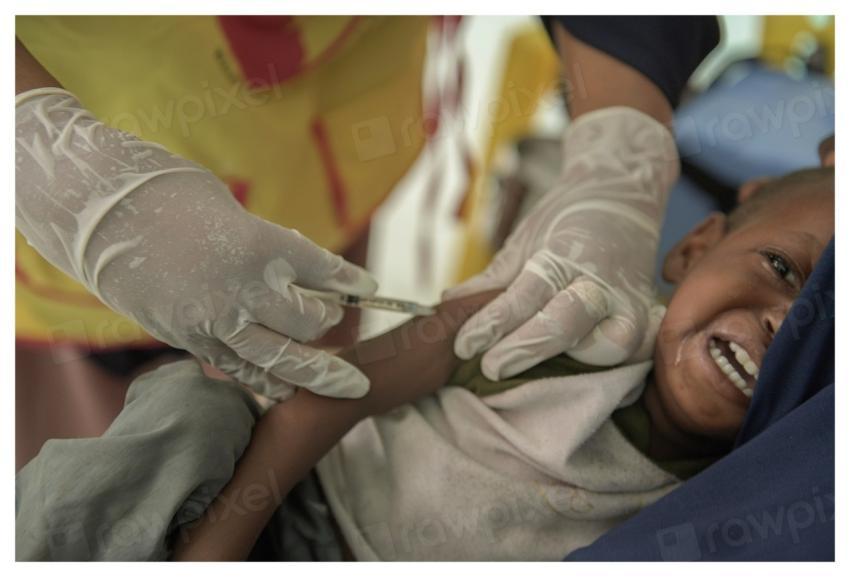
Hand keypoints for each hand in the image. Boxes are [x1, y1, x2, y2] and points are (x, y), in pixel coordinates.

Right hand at [16, 89, 376, 400]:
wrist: (94, 213)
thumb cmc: (165, 194)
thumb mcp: (229, 207)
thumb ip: (265, 242)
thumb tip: (294, 266)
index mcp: (260, 245)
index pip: (324, 271)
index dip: (350, 280)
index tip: (369, 287)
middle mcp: (243, 290)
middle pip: (310, 323)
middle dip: (329, 323)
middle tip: (335, 320)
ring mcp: (215, 321)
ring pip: (282, 360)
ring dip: (318, 371)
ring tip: (348, 384)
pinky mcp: (189, 339)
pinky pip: (240, 370)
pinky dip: (269, 381)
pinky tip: (289, 390)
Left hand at [445, 107, 677, 379]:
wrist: (623, 194)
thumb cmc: (567, 219)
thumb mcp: (523, 241)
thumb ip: (490, 280)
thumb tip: (447, 305)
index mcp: (565, 256)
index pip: (523, 299)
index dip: (491, 325)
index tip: (464, 346)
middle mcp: (602, 282)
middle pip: (564, 326)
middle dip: (525, 348)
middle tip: (490, 367)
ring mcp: (632, 304)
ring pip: (608, 348)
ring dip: (571, 362)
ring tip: (530, 370)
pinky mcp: (648, 322)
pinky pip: (633, 355)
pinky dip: (608, 365)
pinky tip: (574, 373)